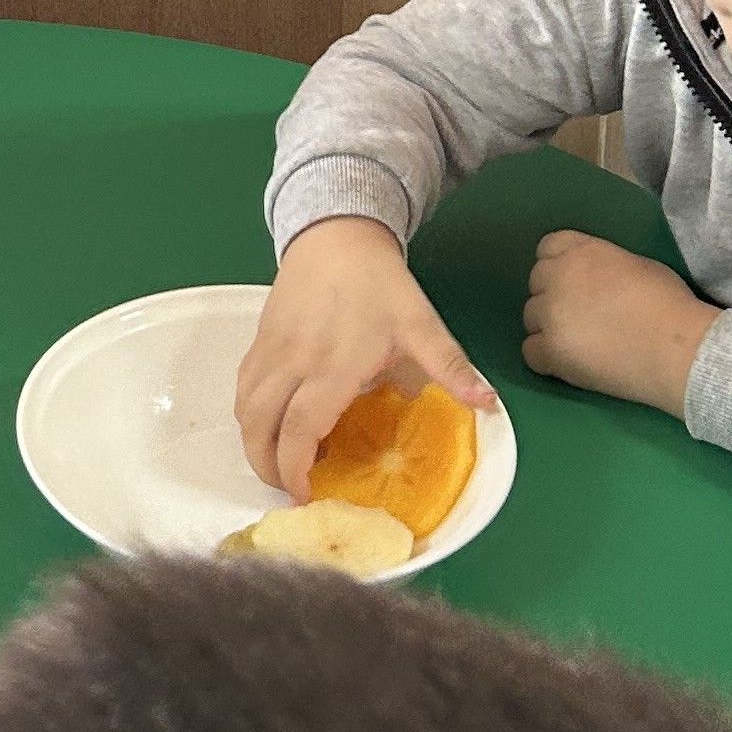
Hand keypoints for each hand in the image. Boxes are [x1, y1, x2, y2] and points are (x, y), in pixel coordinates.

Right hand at [236, 216, 497, 501]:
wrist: (336, 236)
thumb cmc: (379, 285)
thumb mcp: (422, 324)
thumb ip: (451, 367)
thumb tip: (488, 404)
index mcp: (333, 365)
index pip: (301, 427)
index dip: (296, 467)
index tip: (306, 495)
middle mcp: (293, 361)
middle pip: (260, 425)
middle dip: (266, 466)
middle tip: (288, 489)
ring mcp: (270, 350)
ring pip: (244, 408)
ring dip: (253, 443)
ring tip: (276, 463)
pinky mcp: (259, 340)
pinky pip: (243, 387)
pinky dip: (249, 415)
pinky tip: (270, 424)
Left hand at [521, 229, 716, 414]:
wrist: (675, 348)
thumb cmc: (667, 304)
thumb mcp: (636, 264)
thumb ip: (604, 264)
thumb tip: (597, 280)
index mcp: (580, 251)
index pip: (548, 247)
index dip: (560, 265)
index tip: (576, 282)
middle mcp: (557, 277)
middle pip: (537, 283)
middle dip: (555, 296)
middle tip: (583, 316)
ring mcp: (549, 315)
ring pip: (531, 318)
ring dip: (550, 327)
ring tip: (581, 343)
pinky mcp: (549, 350)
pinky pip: (530, 352)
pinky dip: (547, 358)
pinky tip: (572, 363)